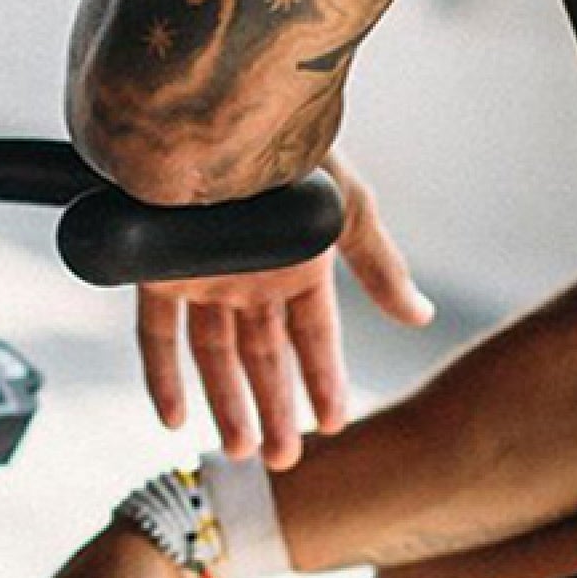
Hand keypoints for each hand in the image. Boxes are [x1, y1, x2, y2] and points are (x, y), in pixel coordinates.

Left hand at [134, 152, 435, 467]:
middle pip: (263, 358)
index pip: (313, 340)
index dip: (323, 382)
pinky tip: (173, 417)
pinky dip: (163, 378)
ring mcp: (203, 276)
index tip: (332, 425)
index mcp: (298, 266)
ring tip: (239, 451)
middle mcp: (250, 278)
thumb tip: (420, 318)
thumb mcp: (347, 210)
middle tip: (283, 462)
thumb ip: (379, 267)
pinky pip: (156, 336)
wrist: (218, 116)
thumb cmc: (294, 154)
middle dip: (275, 410)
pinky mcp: (156, 271)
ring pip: (215, 357)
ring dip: (227, 405)